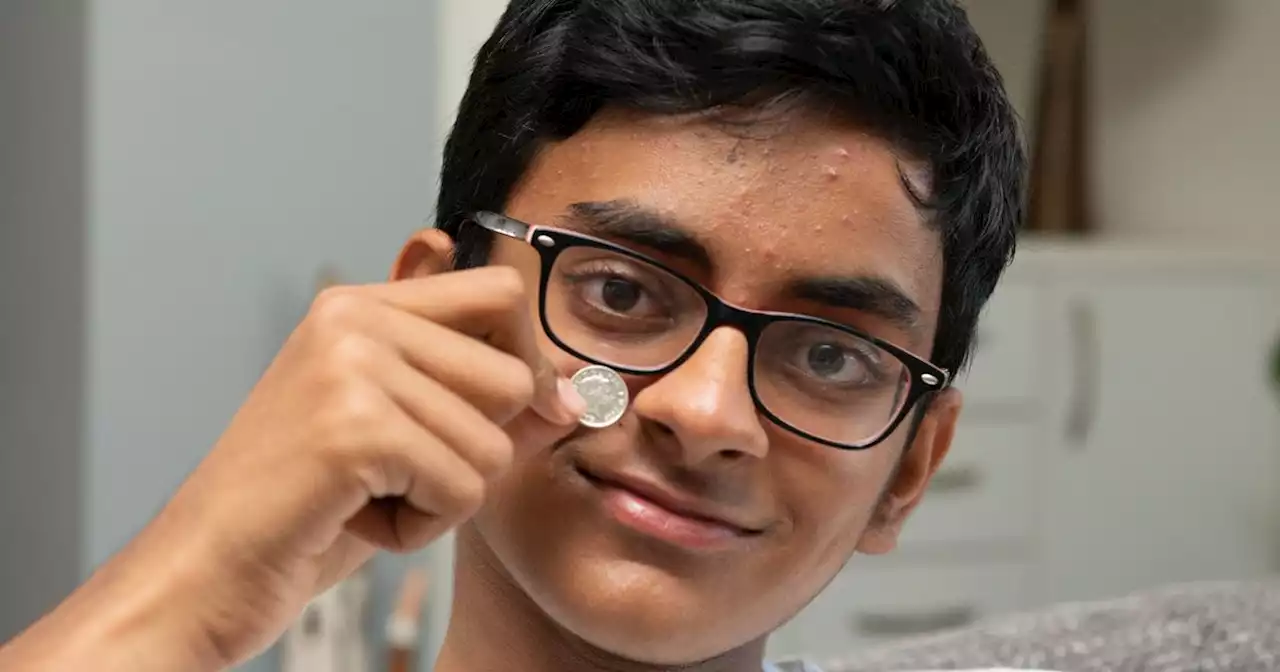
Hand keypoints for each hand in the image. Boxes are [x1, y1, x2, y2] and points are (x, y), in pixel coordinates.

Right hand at [1, 266, 585, 669]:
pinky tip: (357, 519)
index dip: (520, 364)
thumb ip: (481, 400)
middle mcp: (355, 319)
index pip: (501, 295)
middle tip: (396, 471)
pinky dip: (423, 525)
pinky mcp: (353, 427)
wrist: (203, 571)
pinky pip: (463, 488)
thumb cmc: (305, 507)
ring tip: (367, 496)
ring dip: (445, 496)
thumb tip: (571, 393)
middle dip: (475, 449)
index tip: (488, 418)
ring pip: (495, 442)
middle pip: (513, 377)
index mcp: (362, 306)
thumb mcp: (405, 439)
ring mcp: (350, 367)